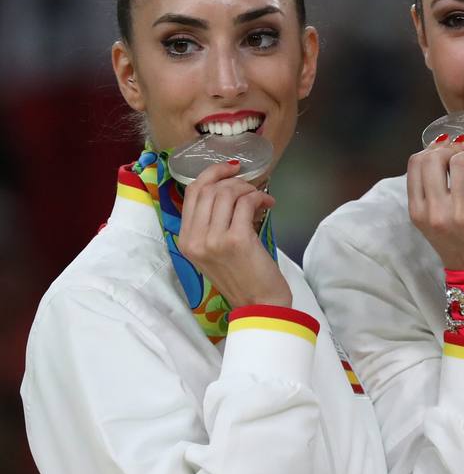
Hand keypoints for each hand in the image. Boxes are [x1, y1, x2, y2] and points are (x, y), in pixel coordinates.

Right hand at [177, 161, 290, 306]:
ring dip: (249, 189)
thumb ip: (211, 223)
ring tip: (261, 198)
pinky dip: (260, 197)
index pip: (191, 193)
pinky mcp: (236, 240)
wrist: (258, 304)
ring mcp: (213, 240)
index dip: (212, 174)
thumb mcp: (214, 250)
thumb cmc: (241, 276)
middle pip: (208, 189)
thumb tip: (227, 188)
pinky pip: (246, 203)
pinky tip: (268, 204)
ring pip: (227, 193)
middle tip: (251, 187)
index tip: (231, 169)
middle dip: (234, 180)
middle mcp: (194, 239)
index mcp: (185, 240)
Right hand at [408, 130, 463, 270]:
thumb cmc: (457, 244)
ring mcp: (463, 210)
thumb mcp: (431, 222)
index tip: (445, 149)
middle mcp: (437, 211)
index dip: (431, 148)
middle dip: (450, 146)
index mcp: (418, 212)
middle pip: (435, 157)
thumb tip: (441, 150)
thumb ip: (429, 192)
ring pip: (462, 160)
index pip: (416, 163)